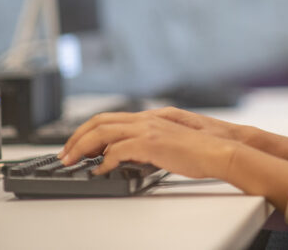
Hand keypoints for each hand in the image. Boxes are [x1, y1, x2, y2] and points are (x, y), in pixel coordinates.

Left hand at [58, 110, 239, 179]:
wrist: (222, 149)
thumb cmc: (202, 149)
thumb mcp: (170, 141)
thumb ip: (150, 143)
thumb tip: (130, 155)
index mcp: (150, 117)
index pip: (109, 118)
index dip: (88, 130)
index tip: (76, 145)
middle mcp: (146, 119)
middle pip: (99, 121)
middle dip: (77, 138)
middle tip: (65, 154)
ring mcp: (148, 129)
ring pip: (103, 132)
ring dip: (82, 147)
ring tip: (71, 161)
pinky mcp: (151, 143)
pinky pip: (117, 150)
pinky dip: (104, 161)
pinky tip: (99, 170)